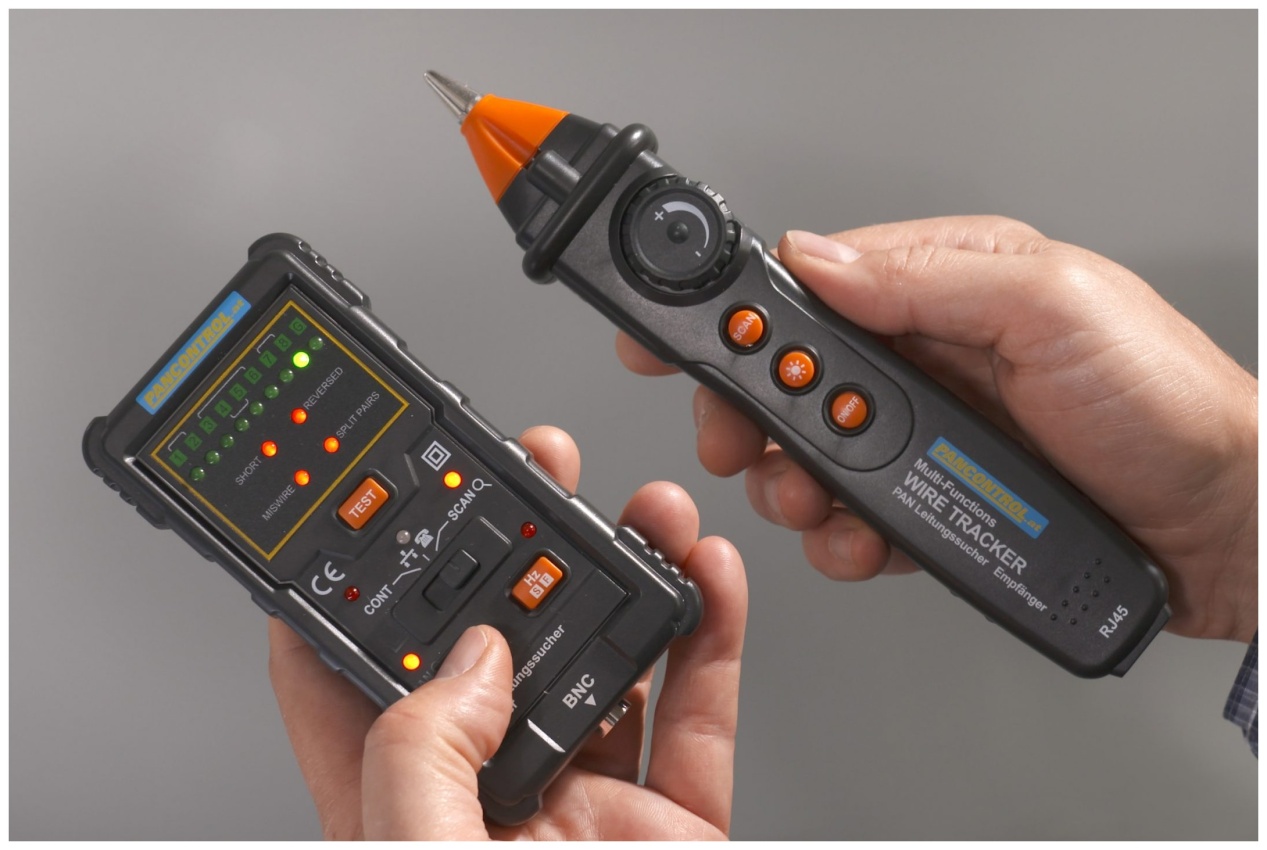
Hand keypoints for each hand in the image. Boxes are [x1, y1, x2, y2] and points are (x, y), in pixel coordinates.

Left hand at [268, 425, 746, 838]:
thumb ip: (424, 755)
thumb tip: (474, 658)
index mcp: (406, 812)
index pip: (351, 683)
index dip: (347, 593)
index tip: (358, 513)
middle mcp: (495, 801)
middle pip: (498, 644)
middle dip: (520, 545)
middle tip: (537, 471)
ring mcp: (588, 806)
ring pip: (606, 661)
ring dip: (630, 572)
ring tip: (644, 509)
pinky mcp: (673, 821)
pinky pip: (700, 713)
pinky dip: (712, 636)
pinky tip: (707, 577)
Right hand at [618, 215, 1255, 642]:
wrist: (1224, 524)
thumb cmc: (1166, 402)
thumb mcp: (1052, 308)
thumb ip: (927, 280)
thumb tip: (819, 260)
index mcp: (949, 286)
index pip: (813, 285)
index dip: (737, 313)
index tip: (676, 338)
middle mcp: (931, 355)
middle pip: (795, 379)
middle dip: (756, 417)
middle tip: (742, 444)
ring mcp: (931, 434)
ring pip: (815, 455)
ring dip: (796, 485)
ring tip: (816, 502)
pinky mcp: (937, 500)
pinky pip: (858, 516)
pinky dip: (843, 538)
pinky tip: (861, 541)